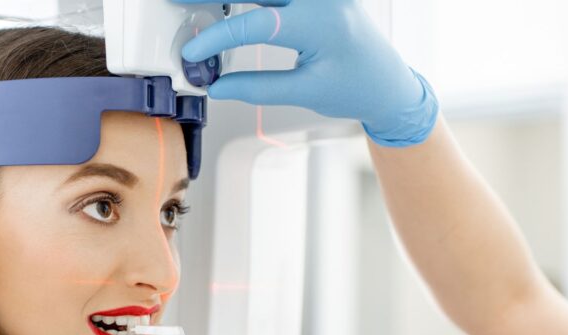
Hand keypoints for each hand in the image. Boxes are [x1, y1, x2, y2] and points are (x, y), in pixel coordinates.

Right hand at [172, 0, 437, 146]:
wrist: (388, 82)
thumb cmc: (356, 87)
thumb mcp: (305, 92)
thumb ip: (257, 88)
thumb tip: (218, 86)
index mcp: (320, 23)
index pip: (257, 25)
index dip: (218, 37)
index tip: (194, 53)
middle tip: (178, 1)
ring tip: (198, 3)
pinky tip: (230, 3)